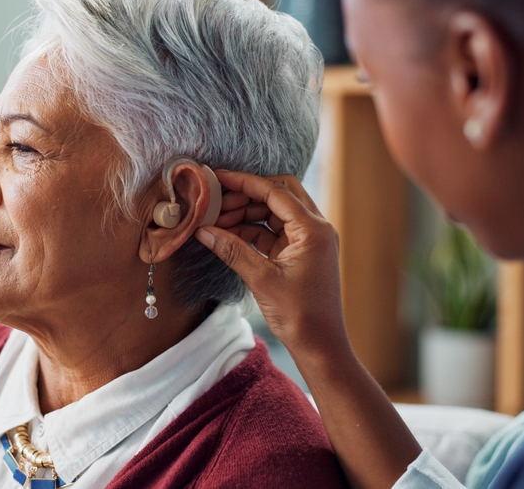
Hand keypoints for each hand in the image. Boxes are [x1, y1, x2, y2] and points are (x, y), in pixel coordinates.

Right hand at [194, 170, 349, 355]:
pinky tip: (227, 236)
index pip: (276, 191)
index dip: (245, 182)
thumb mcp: (261, 279)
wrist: (320, 345)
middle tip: (215, 203)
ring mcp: (308, 241)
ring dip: (247, 213)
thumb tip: (203, 230)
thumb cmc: (299, 315)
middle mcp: (315, 228)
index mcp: (313, 229)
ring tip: (216, 221)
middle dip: (246, 195)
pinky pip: (273, 232)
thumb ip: (232, 250)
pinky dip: (251, 231)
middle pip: (279, 194)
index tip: (218, 176)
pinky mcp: (300, 254)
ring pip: (274, 213)